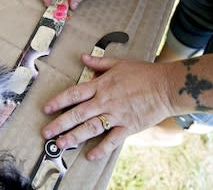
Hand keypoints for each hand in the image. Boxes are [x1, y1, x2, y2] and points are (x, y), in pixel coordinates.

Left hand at [41, 54, 173, 160]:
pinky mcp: (128, 126)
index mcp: (101, 86)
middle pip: (77, 114)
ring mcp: (116, 115)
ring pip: (90, 128)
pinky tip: (90, 156)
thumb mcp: (119, 63)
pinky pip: (112, 140)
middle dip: (59, 124)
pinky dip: (101, 149)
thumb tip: (83, 57)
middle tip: (46, 133)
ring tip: (60, 144)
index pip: (74, 94)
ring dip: (74, 137)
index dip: (58, 102)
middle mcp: (104, 101)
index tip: (46, 108)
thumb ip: (98, 62)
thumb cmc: (144, 73)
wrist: (166, 86)